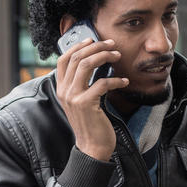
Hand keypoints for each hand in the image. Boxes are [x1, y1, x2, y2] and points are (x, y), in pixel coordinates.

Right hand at [55, 37, 128, 160]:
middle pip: (77, 57)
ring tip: (118, 56)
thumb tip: (95, 63)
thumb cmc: (91, 123)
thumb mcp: (81, 101)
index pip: (63, 59)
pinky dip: (116, 80)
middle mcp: (64, 91)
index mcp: (61, 88)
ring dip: (104, 56)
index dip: (77, 46)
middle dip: (96, 47)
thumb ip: (81, 84)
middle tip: (112, 45)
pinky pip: (101, 83)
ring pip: (86, 64)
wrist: (91, 147)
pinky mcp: (86, 104)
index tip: (92, 40)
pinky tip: (125, 81)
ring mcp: (73, 97)